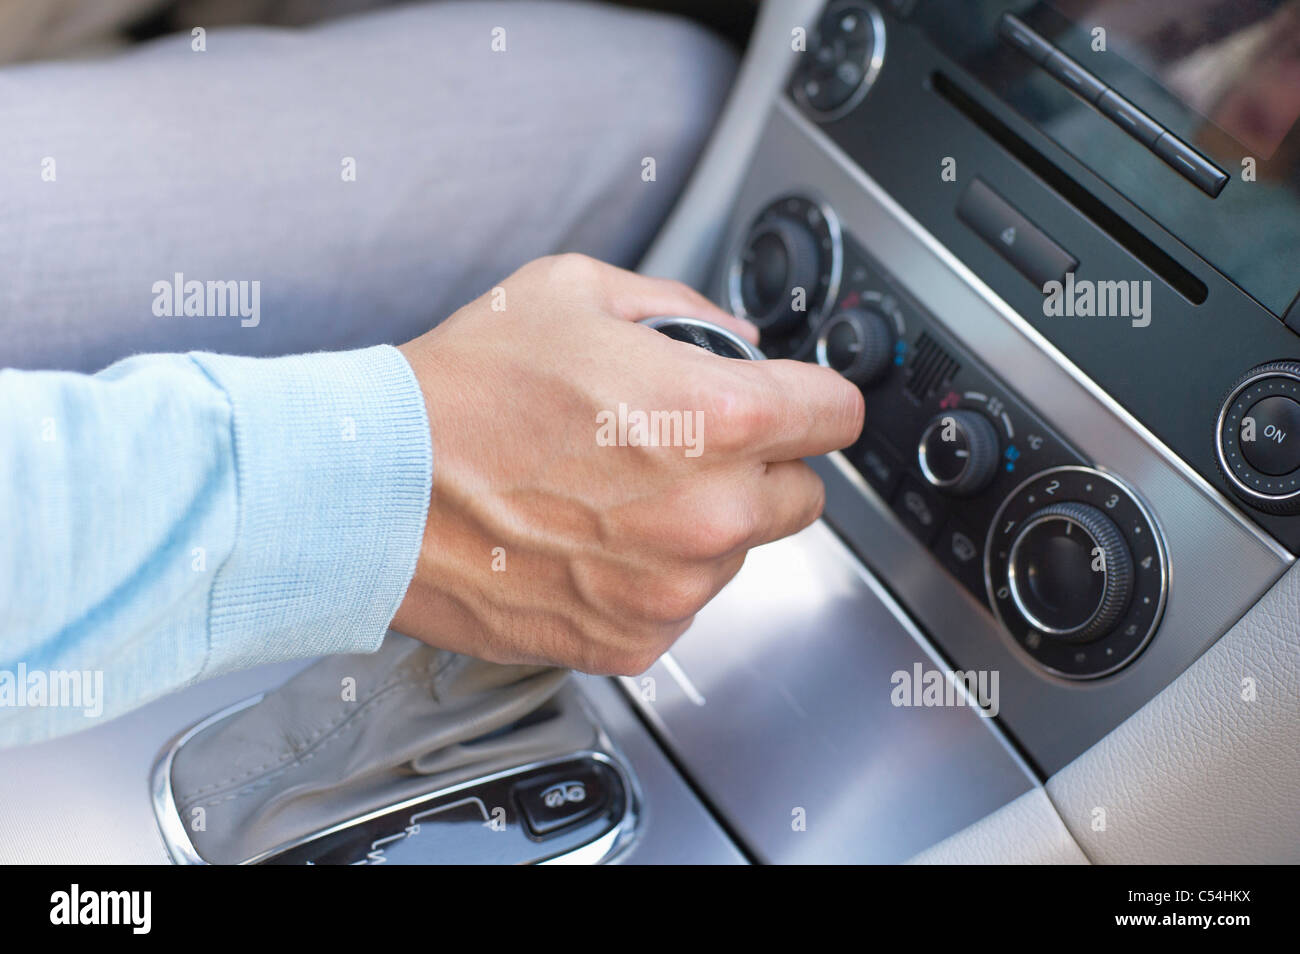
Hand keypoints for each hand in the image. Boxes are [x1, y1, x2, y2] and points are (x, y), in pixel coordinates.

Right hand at [393, 254, 862, 674]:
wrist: (373, 490)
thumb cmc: (460, 394)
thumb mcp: (575, 293)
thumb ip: (682, 310)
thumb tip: (735, 339)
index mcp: (714, 416)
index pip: (836, 416)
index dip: (814, 401)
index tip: (797, 405)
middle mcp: (708, 513)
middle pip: (801, 496)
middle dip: (759, 467)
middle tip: (683, 446)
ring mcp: (671, 587)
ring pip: (738, 555)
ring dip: (701, 527)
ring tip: (613, 492)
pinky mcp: (630, 640)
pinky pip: (680, 604)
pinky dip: (651, 578)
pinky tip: (589, 539)